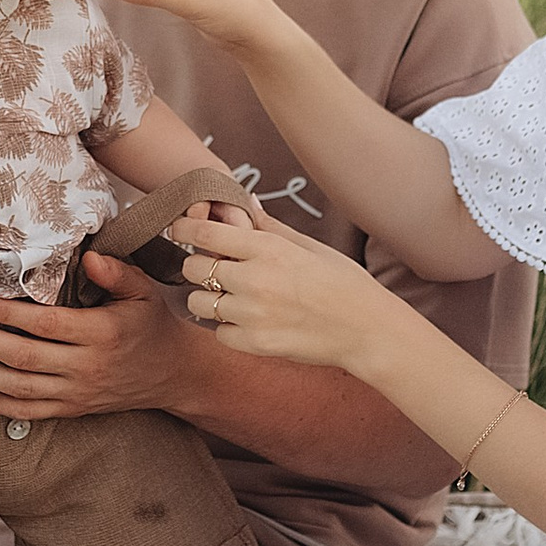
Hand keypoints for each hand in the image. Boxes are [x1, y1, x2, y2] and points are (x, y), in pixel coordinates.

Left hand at [0, 255, 194, 421]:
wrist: (173, 373)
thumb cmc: (151, 324)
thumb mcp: (143, 291)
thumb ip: (116, 272)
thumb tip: (88, 257)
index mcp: (102, 333)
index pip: (44, 324)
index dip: (6, 314)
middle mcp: (86, 367)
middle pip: (23, 357)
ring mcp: (77, 393)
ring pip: (19, 387)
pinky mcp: (72, 410)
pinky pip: (27, 411)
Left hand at [171, 204, 401, 373]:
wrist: (367, 331)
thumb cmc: (343, 283)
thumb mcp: (309, 246)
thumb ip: (269, 227)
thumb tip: (244, 201)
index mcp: (268, 249)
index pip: (204, 234)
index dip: (184, 229)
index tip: (178, 229)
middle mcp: (254, 280)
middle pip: (193, 268)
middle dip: (198, 265)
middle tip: (214, 268)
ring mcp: (252, 315)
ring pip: (199, 303)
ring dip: (208, 298)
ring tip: (232, 297)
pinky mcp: (255, 344)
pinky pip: (219, 332)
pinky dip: (227, 327)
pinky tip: (249, 321)